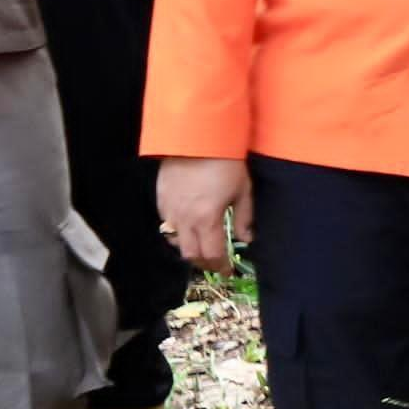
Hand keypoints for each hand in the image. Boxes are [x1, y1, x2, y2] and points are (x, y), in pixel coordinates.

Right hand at [156, 155, 251, 272]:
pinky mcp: (161, 199)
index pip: (212, 254)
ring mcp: (170, 210)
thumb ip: (244, 218)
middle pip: (191, 255)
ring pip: (175, 242)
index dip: (220, 266)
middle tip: (215, 262)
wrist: (197, 137)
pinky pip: (166, 225)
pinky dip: (176, 233)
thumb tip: (247, 238)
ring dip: (188, 249)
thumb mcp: (243, 190)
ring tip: (200, 247)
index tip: (227, 271)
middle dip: (204, 263)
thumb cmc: (225, 162)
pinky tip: (187, 228)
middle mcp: (185, 219)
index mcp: (207, 219)